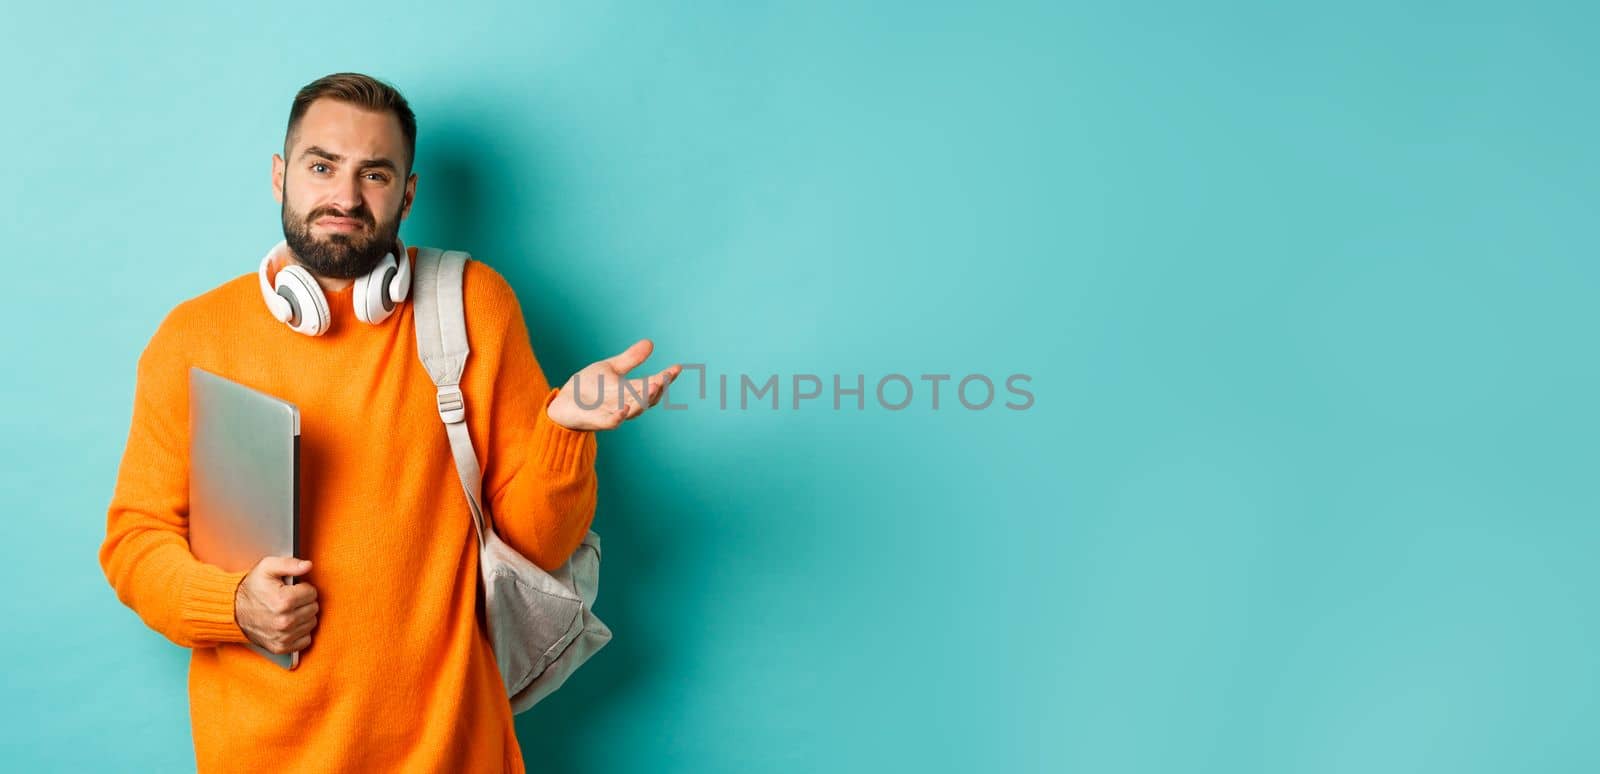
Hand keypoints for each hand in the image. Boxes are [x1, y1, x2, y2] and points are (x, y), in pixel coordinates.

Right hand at [235, 556, 318, 654]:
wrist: (233, 611)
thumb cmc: (252, 588)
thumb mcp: (267, 568)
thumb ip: (289, 564)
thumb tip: (308, 565)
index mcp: (283, 601)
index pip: (312, 593)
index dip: (303, 588)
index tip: (291, 589)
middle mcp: (284, 621)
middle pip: (314, 608)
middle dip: (304, 602)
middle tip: (289, 599)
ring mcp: (283, 636)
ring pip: (311, 623)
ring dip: (303, 616)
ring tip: (288, 611)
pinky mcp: (281, 647)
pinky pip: (306, 639)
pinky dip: (300, 632)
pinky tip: (289, 624)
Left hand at [546, 338, 681, 430]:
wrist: (563, 403)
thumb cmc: (588, 387)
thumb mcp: (610, 368)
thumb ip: (630, 359)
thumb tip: (650, 342)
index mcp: (630, 391)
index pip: (653, 384)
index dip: (666, 377)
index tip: (677, 367)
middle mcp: (626, 403)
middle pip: (647, 398)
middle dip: (657, 388)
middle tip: (666, 377)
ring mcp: (613, 413)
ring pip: (634, 410)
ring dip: (644, 400)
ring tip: (653, 386)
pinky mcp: (597, 421)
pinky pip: (611, 422)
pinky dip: (618, 417)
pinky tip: (624, 409)